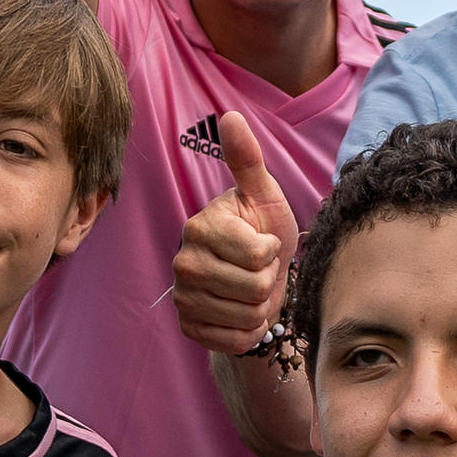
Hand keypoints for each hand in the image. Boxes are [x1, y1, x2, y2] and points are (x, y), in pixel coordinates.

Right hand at [170, 114, 298, 357]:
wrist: (254, 277)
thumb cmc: (262, 229)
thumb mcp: (263, 194)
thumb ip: (247, 159)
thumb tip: (230, 115)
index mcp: (201, 227)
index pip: (260, 254)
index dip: (273, 250)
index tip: (264, 242)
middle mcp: (183, 262)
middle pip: (256, 288)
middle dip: (269, 281)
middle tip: (259, 269)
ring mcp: (183, 297)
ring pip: (248, 316)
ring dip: (261, 307)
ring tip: (251, 289)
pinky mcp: (188, 328)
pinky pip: (234, 341)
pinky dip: (248, 332)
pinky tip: (241, 312)